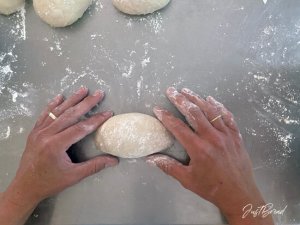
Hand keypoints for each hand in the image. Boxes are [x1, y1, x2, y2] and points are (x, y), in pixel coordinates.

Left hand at [0, 87, 117, 224]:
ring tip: (83, 89)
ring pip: (58, 111)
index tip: (108, 113)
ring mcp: (39, 132)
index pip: (81, 128)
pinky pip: (45, 115)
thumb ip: (94, 166)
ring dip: (72, 99)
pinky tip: (60, 97)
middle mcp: (47, 135)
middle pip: (70, 115)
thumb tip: (114, 160)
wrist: (25, 187)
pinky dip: (53, 105)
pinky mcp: (34, 132)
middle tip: (98, 93)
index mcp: (56, 145)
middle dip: (86, 103)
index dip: (96, 120)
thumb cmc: (50, 182)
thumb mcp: (74, 176)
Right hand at [147, 87, 273, 224]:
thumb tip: (151, 159)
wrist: (240, 194)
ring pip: (210, 111)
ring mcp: (226, 135)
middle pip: (194, 113)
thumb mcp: (187, 180)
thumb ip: (169, 167)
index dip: (166, 117)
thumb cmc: (212, 188)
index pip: (178, 127)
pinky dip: (218, 106)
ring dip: (197, 99)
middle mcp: (212, 138)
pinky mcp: (236, 135)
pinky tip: (211, 99)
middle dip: (181, 100)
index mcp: (199, 149)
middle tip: (171, 91)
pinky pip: (227, 116)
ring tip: (187, 90)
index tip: (157, 109)